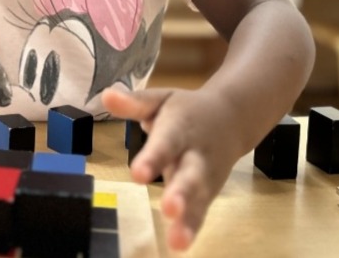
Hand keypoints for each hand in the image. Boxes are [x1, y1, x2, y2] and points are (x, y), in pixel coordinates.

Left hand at [102, 86, 246, 251]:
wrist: (232, 117)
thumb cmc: (188, 109)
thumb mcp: (162, 99)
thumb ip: (135, 102)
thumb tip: (106, 95)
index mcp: (181, 127)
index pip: (166, 143)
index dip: (153, 158)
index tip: (137, 175)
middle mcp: (196, 154)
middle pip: (190, 174)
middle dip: (181, 192)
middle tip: (170, 207)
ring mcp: (205, 176)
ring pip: (199, 199)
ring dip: (189, 219)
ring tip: (178, 240)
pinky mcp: (208, 193)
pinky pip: (201, 212)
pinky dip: (192, 228)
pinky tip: (179, 245)